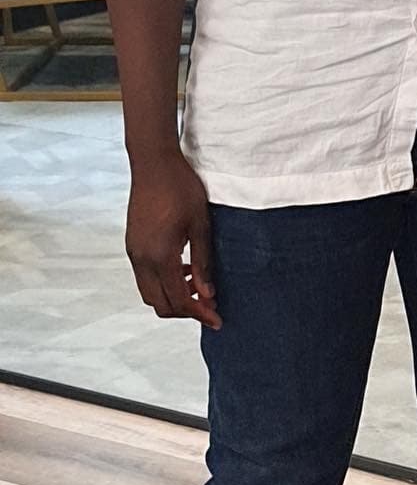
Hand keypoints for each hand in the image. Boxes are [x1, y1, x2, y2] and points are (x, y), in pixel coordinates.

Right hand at [126, 151, 220, 329]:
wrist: (154, 163)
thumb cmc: (181, 188)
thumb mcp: (201, 225)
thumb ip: (203, 262)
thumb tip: (208, 294)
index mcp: (160, 256)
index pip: (179, 299)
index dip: (199, 314)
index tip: (217, 321)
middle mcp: (141, 259)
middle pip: (160, 303)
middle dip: (186, 310)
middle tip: (211, 307)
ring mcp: (133, 252)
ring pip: (150, 292)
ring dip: (173, 296)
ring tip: (200, 287)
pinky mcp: (132, 245)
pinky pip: (145, 277)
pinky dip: (164, 282)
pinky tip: (184, 269)